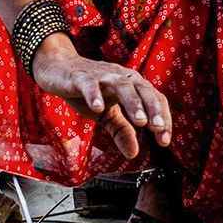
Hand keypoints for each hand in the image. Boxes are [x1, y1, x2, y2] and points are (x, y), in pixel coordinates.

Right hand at [31, 36, 171, 158]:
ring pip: (122, 85)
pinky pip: (90, 84)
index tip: (164, 141)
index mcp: (131, 85)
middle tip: (158, 128)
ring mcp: (101, 76)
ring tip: (140, 122)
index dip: (162, 118)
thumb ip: (121, 131)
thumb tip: (133, 154)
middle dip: (152, 108)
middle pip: (142, 88)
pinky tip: (99, 108)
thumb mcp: (106, 114)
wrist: (57, 69)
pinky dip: (95, 95)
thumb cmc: (87, 91)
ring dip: (133, 102)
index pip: (154, 98)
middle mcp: (120, 77)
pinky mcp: (80, 77)